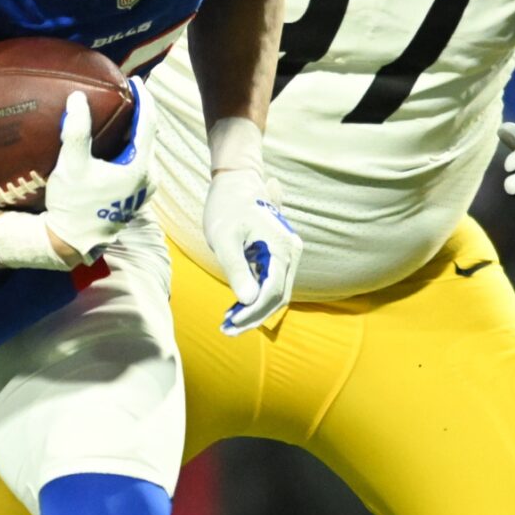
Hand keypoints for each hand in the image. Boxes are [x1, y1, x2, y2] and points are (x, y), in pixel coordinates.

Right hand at [34, 83, 151, 266]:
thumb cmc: (72, 205)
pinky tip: (115, 139)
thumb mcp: (71, 166)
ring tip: (120, 112)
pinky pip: (139, 160)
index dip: (143, 98)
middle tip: (124, 92)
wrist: (73, 241)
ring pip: (144, 148)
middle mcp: (149, 177)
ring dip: (134, 130)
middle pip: (149, 134)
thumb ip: (77, 131)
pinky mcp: (136, 195)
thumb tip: (78, 99)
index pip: (148, 123)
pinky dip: (130, 145)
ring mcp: (145, 188)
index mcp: (139, 167)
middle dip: (139, 112)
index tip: (133, 81)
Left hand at [203, 163, 299, 335]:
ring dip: (254, 310)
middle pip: (278, 295)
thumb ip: (237, 268)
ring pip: (275, 292)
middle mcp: (290, 252)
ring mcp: (286, 255)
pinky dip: (254, 298)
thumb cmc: (226, 208)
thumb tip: (249, 299)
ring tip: (228, 325)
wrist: (234, 184)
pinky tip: (235, 309)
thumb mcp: (224, 239)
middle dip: (254, 316)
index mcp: (282, 247)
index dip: (253, 311)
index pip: (273, 290)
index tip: (232, 324)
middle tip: (228, 330)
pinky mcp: (277, 257)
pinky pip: (270, 283)